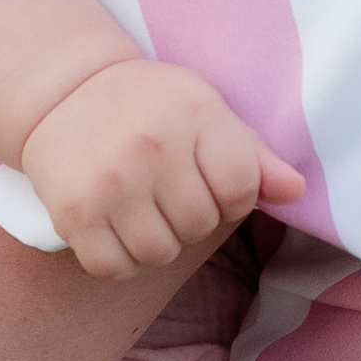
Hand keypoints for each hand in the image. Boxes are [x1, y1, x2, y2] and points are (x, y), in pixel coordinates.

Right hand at [18, 59, 306, 279]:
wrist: (65, 92)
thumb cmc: (150, 106)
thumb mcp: (205, 110)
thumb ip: (253, 154)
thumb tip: (296, 191)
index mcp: (194, 112)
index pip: (241, 189)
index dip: (231, 196)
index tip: (207, 180)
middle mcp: (152, 145)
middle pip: (200, 225)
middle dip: (190, 217)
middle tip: (166, 190)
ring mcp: (110, 180)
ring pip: (159, 253)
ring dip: (156, 241)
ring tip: (141, 208)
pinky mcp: (73, 211)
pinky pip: (114, 268)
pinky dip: (118, 260)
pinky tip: (114, 227)